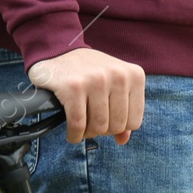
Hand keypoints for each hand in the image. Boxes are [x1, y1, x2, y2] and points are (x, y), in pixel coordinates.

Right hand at [27, 47, 145, 144]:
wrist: (59, 52)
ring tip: (81, 126)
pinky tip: (72, 133)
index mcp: (134, 75)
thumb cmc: (90, 73)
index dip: (119, 127)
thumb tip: (123, 139)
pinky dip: (74, 135)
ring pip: (98, 127)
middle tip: (91, 123)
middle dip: (102, 131)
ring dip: (87, 133)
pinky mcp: (74, 87)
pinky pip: (78, 125)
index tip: (106, 121)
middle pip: (116, 126)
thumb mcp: (114, 85)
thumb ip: (124, 111)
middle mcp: (118, 75)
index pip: (134, 122)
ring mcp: (96, 80)